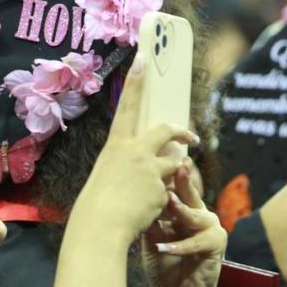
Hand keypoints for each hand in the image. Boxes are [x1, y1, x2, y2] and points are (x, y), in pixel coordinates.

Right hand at [75, 56, 199, 245]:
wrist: (101, 227)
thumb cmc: (96, 206)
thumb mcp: (106, 176)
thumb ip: (124, 166)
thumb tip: (141, 167)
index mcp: (116, 146)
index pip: (128, 106)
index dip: (136, 82)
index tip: (144, 59)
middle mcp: (135, 151)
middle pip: (166, 131)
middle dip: (181, 132)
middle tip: (191, 136)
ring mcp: (151, 169)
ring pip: (172, 164)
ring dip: (169, 176)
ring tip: (150, 194)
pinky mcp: (162, 188)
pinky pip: (170, 190)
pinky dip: (163, 200)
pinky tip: (147, 212)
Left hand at [141, 162, 225, 286]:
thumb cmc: (162, 267)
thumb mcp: (152, 240)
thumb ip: (151, 222)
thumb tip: (138, 201)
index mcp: (183, 212)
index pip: (176, 192)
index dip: (167, 180)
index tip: (155, 164)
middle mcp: (199, 216)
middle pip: (191, 196)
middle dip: (183, 182)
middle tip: (175, 167)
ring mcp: (211, 229)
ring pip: (197, 215)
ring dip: (182, 211)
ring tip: (170, 203)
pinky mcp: (217, 246)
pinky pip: (199, 242)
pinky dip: (180, 246)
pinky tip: (164, 247)